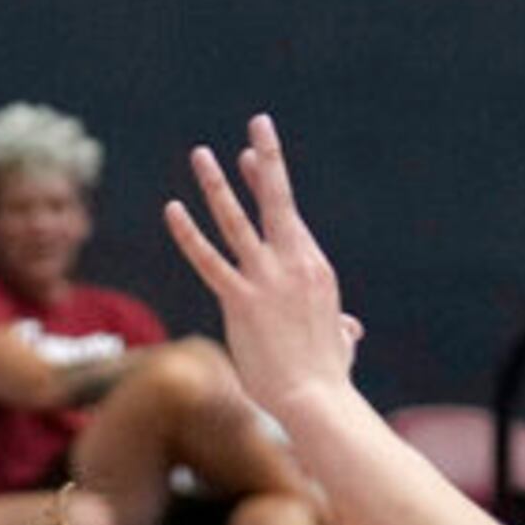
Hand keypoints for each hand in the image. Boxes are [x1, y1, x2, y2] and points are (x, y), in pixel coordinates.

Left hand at [165, 115, 365, 425]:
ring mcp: (266, 281)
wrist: (316, 399)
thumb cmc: (328, 378)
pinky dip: (189, 235)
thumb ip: (343, 329)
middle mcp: (293, 265)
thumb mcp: (340, 343)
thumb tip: (352, 329)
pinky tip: (173, 211)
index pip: (288, 217)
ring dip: (218, 185)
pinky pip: (209, 261)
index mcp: (316, 269)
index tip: (253, 158)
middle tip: (256, 125)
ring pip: (237, 222)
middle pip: (277, 202)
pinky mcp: (241, 302)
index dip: (269, 183)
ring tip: (201, 154)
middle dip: (266, 160)